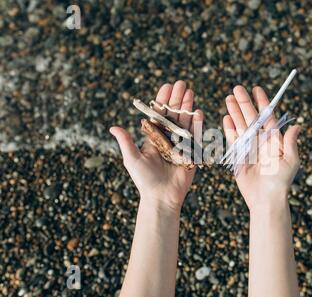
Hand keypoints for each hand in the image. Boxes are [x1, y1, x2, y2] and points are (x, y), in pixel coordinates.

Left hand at [110, 81, 202, 210]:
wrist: (161, 197)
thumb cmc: (144, 179)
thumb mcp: (132, 159)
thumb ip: (126, 142)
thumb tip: (112, 127)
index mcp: (154, 137)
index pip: (159, 114)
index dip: (163, 100)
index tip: (167, 86)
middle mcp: (168, 138)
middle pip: (174, 114)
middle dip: (177, 98)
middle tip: (182, 83)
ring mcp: (181, 145)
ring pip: (185, 121)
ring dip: (187, 107)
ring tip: (190, 92)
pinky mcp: (191, 153)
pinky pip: (195, 136)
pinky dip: (197, 124)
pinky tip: (198, 112)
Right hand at [223, 85, 299, 211]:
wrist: (266, 199)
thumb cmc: (281, 181)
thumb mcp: (290, 160)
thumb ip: (290, 142)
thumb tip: (297, 125)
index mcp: (274, 140)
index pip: (267, 116)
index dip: (262, 102)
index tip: (257, 89)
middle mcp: (261, 141)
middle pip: (251, 117)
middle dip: (244, 103)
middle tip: (237, 88)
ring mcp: (249, 147)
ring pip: (240, 125)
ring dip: (235, 111)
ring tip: (229, 98)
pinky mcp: (238, 156)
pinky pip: (233, 139)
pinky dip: (229, 128)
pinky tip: (226, 117)